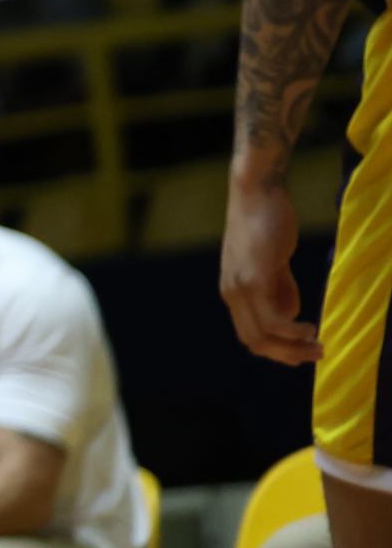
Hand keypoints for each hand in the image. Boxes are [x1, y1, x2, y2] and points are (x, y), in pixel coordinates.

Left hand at [221, 174, 319, 363]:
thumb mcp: (273, 261)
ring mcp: (239, 286)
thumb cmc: (266, 222)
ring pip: (262, 335)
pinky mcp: (253, 278)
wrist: (256, 191)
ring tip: (317, 344)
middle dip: (287, 355)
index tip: (303, 353)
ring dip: (293, 348)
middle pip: (254, 342)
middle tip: (317, 354)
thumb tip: (289, 316)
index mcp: (233, 290)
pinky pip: (271, 320)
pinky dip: (292, 332)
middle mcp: (230, 292)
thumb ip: (279, 287)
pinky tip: (309, 328)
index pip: (249, 334)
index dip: (276, 350)